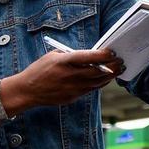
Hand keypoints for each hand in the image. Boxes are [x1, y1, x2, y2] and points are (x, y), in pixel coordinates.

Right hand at [1, 49, 123, 113]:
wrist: (27, 91)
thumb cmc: (39, 70)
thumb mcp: (53, 56)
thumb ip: (71, 54)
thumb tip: (90, 54)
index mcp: (64, 62)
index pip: (89, 57)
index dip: (103, 54)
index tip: (112, 51)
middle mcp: (70, 76)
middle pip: (98, 71)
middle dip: (113, 66)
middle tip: (122, 61)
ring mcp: (72, 88)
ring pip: (98, 82)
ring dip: (110, 75)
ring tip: (119, 69)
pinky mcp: (73, 97)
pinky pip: (92, 89)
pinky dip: (101, 83)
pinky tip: (107, 78)